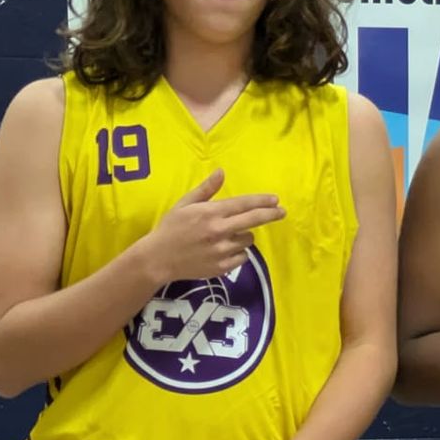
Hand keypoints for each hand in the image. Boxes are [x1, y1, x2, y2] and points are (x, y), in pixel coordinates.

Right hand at [142, 170, 285, 283]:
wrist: (158, 259)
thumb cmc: (170, 228)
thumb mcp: (185, 204)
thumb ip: (206, 189)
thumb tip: (221, 172)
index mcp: (210, 213)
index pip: (243, 204)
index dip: (262, 201)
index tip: (275, 200)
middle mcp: (219, 231)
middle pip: (254, 220)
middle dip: (271, 214)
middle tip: (282, 212)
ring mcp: (222, 251)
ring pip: (248, 240)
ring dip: (244, 235)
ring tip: (227, 235)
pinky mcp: (223, 267)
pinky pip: (242, 257)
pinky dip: (238, 252)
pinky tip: (224, 250)